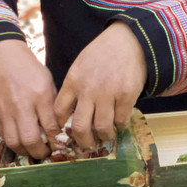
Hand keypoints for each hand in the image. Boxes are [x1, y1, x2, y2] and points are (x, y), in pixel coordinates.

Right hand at [0, 39, 59, 158]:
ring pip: (15, 142)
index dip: (57, 142)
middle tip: (47, 153)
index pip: (51, 127)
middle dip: (41, 152)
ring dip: (26, 151)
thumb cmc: (29, 69)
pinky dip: (14, 142)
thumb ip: (52, 105)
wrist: (2, 57)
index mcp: (40, 95)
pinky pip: (4, 136)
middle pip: (31, 139)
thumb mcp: (47, 81)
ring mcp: (6, 110)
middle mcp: (22, 104)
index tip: (60, 146)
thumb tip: (59, 128)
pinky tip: (21, 141)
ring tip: (33, 150)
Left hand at [54, 21, 146, 150]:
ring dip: (104, 137)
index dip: (61, 127)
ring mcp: (108, 93)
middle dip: (82, 142)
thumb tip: (68, 115)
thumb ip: (74, 88)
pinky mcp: (127, 95)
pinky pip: (121, 120)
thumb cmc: (102, 54)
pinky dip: (120, 126)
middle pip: (78, 127)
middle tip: (87, 146)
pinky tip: (120, 124)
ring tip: (106, 136)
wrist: (128, 40)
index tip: (66, 133)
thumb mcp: (80, 66)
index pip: (59, 111)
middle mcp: (88, 89)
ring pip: (101, 128)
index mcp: (73, 81)